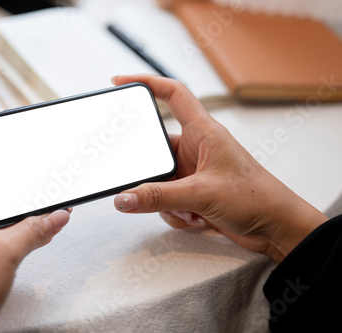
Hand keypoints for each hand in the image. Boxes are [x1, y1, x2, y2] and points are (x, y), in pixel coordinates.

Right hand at [112, 74, 326, 262]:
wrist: (277, 229)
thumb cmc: (256, 198)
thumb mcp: (202, 194)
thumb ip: (158, 196)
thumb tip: (123, 198)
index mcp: (203, 132)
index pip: (173, 94)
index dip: (147, 82)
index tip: (120, 82)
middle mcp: (195, 149)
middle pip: (155, 150)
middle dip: (151, 174)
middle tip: (148, 185)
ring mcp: (193, 173)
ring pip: (158, 181)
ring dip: (167, 201)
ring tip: (191, 210)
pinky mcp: (193, 194)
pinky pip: (167, 201)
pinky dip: (176, 213)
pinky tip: (198, 219)